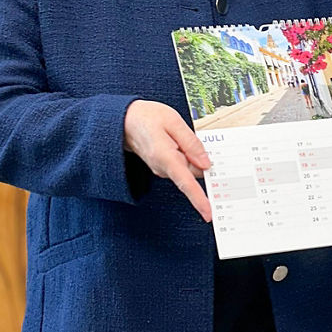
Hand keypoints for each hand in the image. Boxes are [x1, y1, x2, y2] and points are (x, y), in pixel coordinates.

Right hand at [123, 100, 212, 221]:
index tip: (208, 213)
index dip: (199, 199)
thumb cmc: (146, 118)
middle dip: (204, 163)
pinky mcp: (162, 166)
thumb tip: (206, 163)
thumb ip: (191, 142)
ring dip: (193, 156)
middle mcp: (163, 168)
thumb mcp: (173, 122)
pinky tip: (181, 141)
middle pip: (192, 174)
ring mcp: (161, 169)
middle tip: (208, 143)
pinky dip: (187, 156)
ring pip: (188, 168)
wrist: (124, 120)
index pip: (186, 183)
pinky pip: (181, 165)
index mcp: (166, 158)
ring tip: (184, 134)